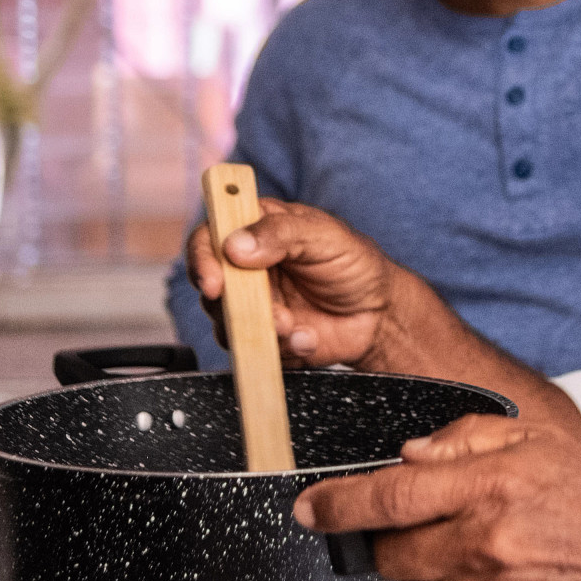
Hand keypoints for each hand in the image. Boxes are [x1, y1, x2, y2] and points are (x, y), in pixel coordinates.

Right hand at [185, 200, 398, 365]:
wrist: (379, 312)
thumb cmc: (353, 263)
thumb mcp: (323, 235)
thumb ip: (280, 233)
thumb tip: (234, 245)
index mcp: (255, 231)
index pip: (208, 238)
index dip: (202, 258)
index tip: (215, 283)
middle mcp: (246, 269)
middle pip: (211, 287)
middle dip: (235, 305)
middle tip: (271, 312)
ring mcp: (253, 305)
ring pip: (227, 323)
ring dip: (261, 328)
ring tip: (293, 325)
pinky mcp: (265, 337)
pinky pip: (255, 349)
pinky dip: (283, 346)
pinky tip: (308, 337)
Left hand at [293, 415, 580, 580]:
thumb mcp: (535, 443)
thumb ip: (464, 441)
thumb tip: (408, 457)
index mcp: (489, 491)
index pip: (389, 497)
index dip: (337, 505)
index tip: (308, 510)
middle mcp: (484, 548)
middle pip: (390, 557)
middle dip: (396, 544)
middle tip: (435, 534)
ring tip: (475, 564)